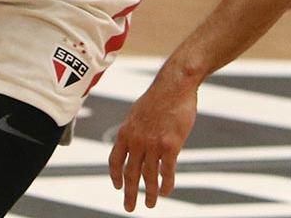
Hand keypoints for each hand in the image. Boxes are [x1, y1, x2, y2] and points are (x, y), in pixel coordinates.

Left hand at [108, 75, 196, 210]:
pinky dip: (166, 184)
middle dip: (129, 193)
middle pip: (130, 173)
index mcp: (126, 132)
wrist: (174, 84)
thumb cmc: (159, 96)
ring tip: (150, 203)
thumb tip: (133, 142)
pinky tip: (166, 192)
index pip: (115, 161)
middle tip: (129, 207)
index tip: (117, 186)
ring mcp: (153, 144)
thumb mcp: (137, 112)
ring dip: (149, 193)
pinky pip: (167, 171)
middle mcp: (136, 140)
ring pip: (149, 176)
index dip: (115, 176)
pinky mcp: (170, 145)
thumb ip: (134, 130)